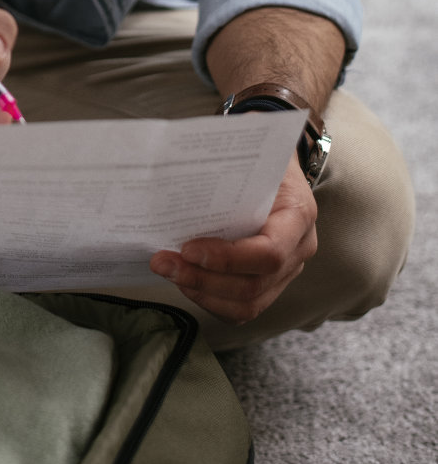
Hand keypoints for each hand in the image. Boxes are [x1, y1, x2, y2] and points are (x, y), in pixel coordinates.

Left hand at [149, 153, 317, 323]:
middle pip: (254, 285)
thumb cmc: (259, 159)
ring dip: (202, 294)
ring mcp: (288, 271)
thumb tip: (176, 175)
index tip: (187, 248)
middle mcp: (299, 249)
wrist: (275, 165)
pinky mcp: (272, 284)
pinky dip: (209, 300)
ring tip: (171, 273)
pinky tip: (185, 281)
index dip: (227, 258)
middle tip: (164, 263)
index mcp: (298, 215)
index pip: (269, 252)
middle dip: (203, 279)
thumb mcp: (251, 155)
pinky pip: (242, 308)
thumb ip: (225, 168)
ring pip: (248, 305)